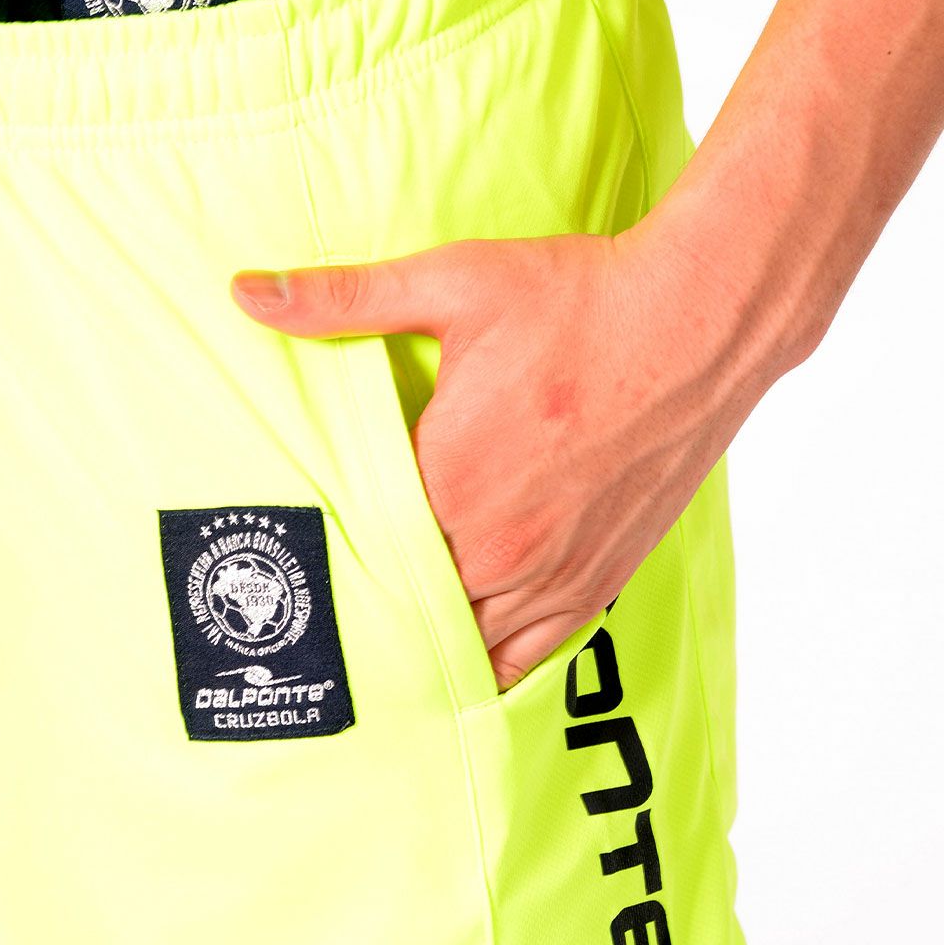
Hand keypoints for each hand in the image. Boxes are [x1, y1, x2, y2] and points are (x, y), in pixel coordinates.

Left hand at [229, 230, 759, 690]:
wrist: (700, 318)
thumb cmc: (580, 300)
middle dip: (372, 600)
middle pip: (410, 603)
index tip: (295, 565)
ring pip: (467, 639)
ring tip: (386, 634)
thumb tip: (244, 291)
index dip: (329, 557)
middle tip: (328, 606)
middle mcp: (503, 543)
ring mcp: (557, 570)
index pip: (364, 549)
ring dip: (427, 634)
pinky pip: (532, 652)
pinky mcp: (601, 577)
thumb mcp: (452, 284)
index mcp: (453, 480)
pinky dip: (493, 659)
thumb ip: (342, 299)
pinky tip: (464, 658)